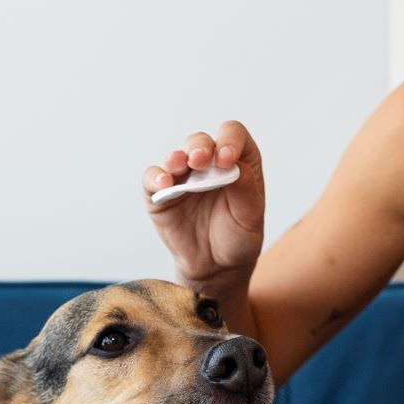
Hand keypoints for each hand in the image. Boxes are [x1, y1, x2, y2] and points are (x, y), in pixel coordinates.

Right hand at [140, 122, 265, 290]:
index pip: (233, 135)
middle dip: (200, 147)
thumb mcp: (251, 217)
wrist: (217, 267)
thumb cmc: (238, 237)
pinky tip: (163, 183)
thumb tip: (231, 165)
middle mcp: (208, 164)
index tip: (227, 159)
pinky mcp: (161, 195)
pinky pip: (152, 178)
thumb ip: (245, 189)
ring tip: (179, 166)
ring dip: (177, 158)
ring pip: (176, 156)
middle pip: (201, 141)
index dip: (229, 140)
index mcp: (237, 162)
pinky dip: (155, 177)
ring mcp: (183, 178)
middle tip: (201, 160)